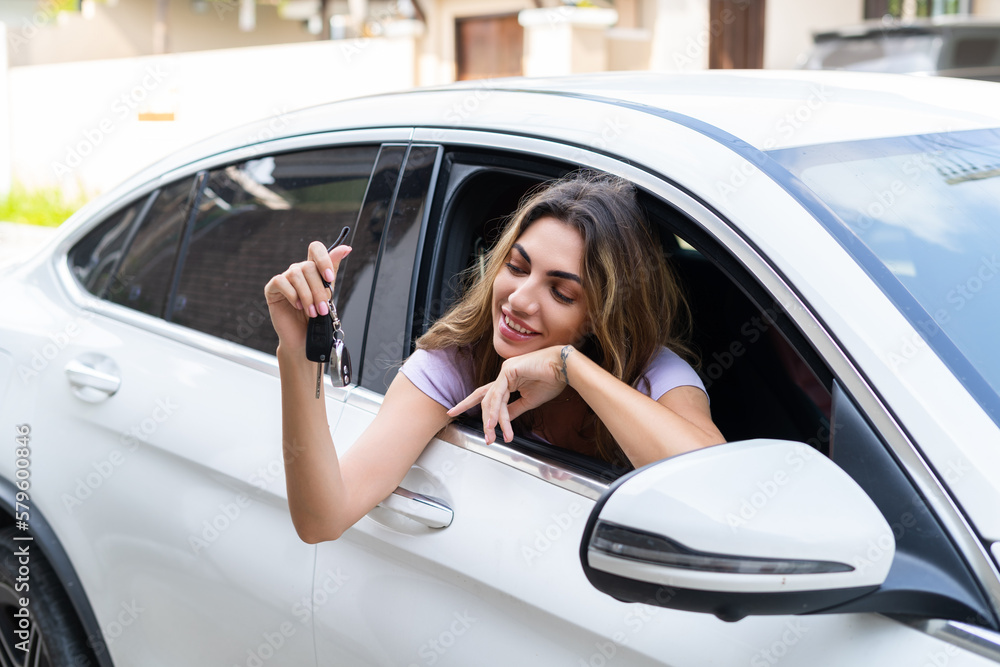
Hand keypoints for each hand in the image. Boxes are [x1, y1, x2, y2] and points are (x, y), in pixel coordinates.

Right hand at [264, 240, 351, 351]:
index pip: (315, 248)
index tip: (329, 278)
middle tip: (322, 309)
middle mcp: (298, 270)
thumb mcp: (328, 292)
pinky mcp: (272, 288)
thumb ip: (332, 270)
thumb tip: (346, 248)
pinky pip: (281, 282)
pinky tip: (296, 306)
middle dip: (318, 290)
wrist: (304, 338)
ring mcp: (284, 278)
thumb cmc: (316, 316)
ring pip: (296, 275)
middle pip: (308, 266)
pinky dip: (292, 295)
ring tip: (312, 312)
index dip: (323, 258)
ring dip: (307, 296)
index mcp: (312, 269)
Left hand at [448, 346, 569, 443]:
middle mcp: (504, 375)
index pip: (486, 394)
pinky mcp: (508, 370)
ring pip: (491, 400)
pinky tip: (494, 423)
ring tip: (492, 435)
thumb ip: (514, 410)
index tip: (454, 412)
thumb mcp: (529, 401)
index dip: (469, 403)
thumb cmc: (551, 381)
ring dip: (493, 420)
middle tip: (472, 428)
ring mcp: (504, 371)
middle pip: (484, 398)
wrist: (565, 368)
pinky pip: (499, 394)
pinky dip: (496, 410)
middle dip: (477, 413)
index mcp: (508, 380)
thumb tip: (502, 420)